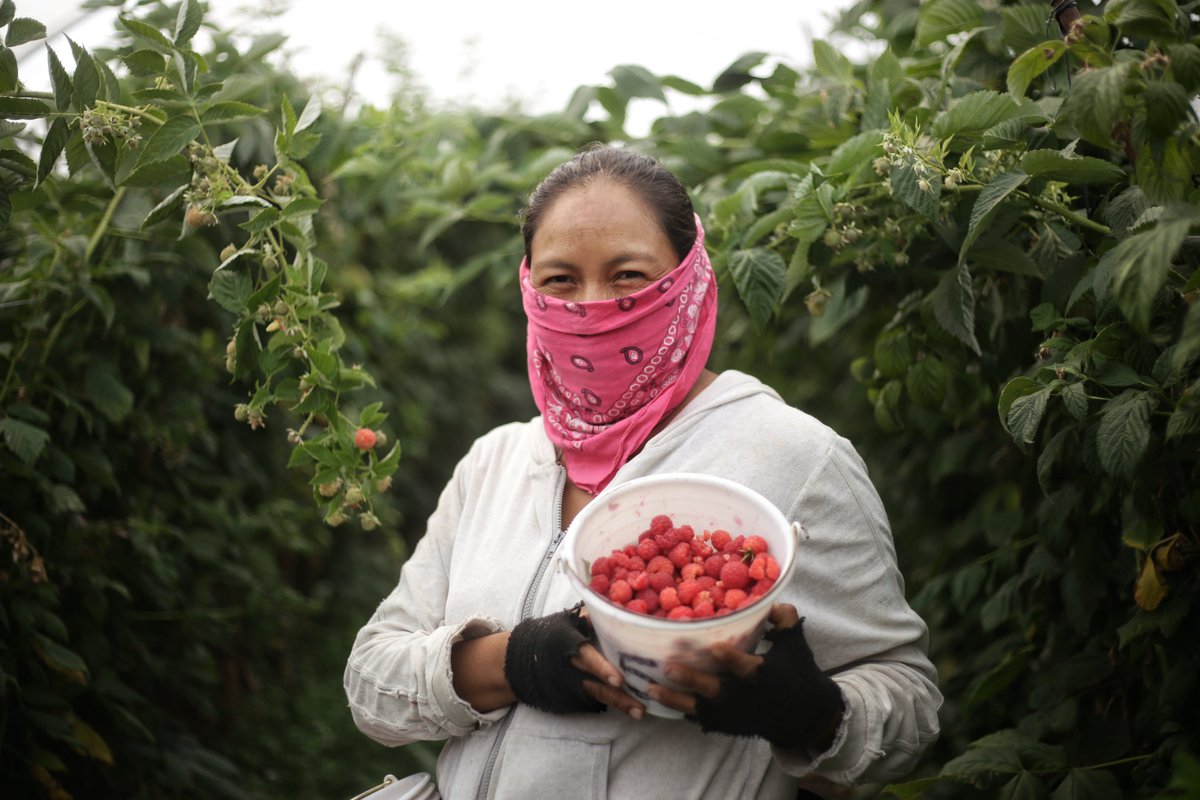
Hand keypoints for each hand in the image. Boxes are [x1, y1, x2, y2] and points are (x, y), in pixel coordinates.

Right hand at [503, 604, 645, 718]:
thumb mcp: (566, 621)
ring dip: (619, 704)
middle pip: (595, 683)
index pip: (585, 657)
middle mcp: (569, 669)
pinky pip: (592, 702)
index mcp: (567, 644)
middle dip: (617, 696)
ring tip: (640, 712)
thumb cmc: (551, 635)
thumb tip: (616, 605)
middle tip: (639, 706)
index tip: (618, 679)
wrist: (521, 660)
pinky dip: (611, 705)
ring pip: (597, 696)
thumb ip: (589, 614)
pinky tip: (631, 708)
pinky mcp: (570, 699)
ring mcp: (569, 687)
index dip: (601, 668)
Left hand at [646, 604, 844, 751]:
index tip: (714, 646)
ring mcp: (732, 712)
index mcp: (763, 675)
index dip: (730, 658)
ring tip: (649, 688)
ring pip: (699, 707)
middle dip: (691, 679)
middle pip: (714, 689)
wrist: (800, 715)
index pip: (745, 667)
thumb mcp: (794, 644)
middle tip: (668, 667)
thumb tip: (770, 599)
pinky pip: (698, 718)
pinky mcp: (724, 723)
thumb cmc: (795, 672)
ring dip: (674, 698)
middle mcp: (745, 696)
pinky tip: (657, 699)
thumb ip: (783, 619)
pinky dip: (679, 709)